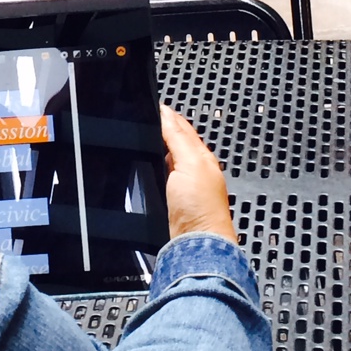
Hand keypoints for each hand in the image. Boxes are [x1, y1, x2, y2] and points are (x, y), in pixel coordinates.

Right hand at [160, 104, 236, 243]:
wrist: (196, 245)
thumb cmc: (202, 209)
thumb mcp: (190, 163)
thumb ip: (178, 138)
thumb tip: (165, 113)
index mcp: (202, 156)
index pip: (183, 128)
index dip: (168, 116)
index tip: (155, 105)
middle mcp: (195, 170)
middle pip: (176, 142)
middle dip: (164, 128)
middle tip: (148, 116)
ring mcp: (184, 186)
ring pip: (170, 158)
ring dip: (160, 146)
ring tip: (147, 135)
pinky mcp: (173, 201)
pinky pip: (163, 175)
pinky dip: (156, 165)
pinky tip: (150, 165)